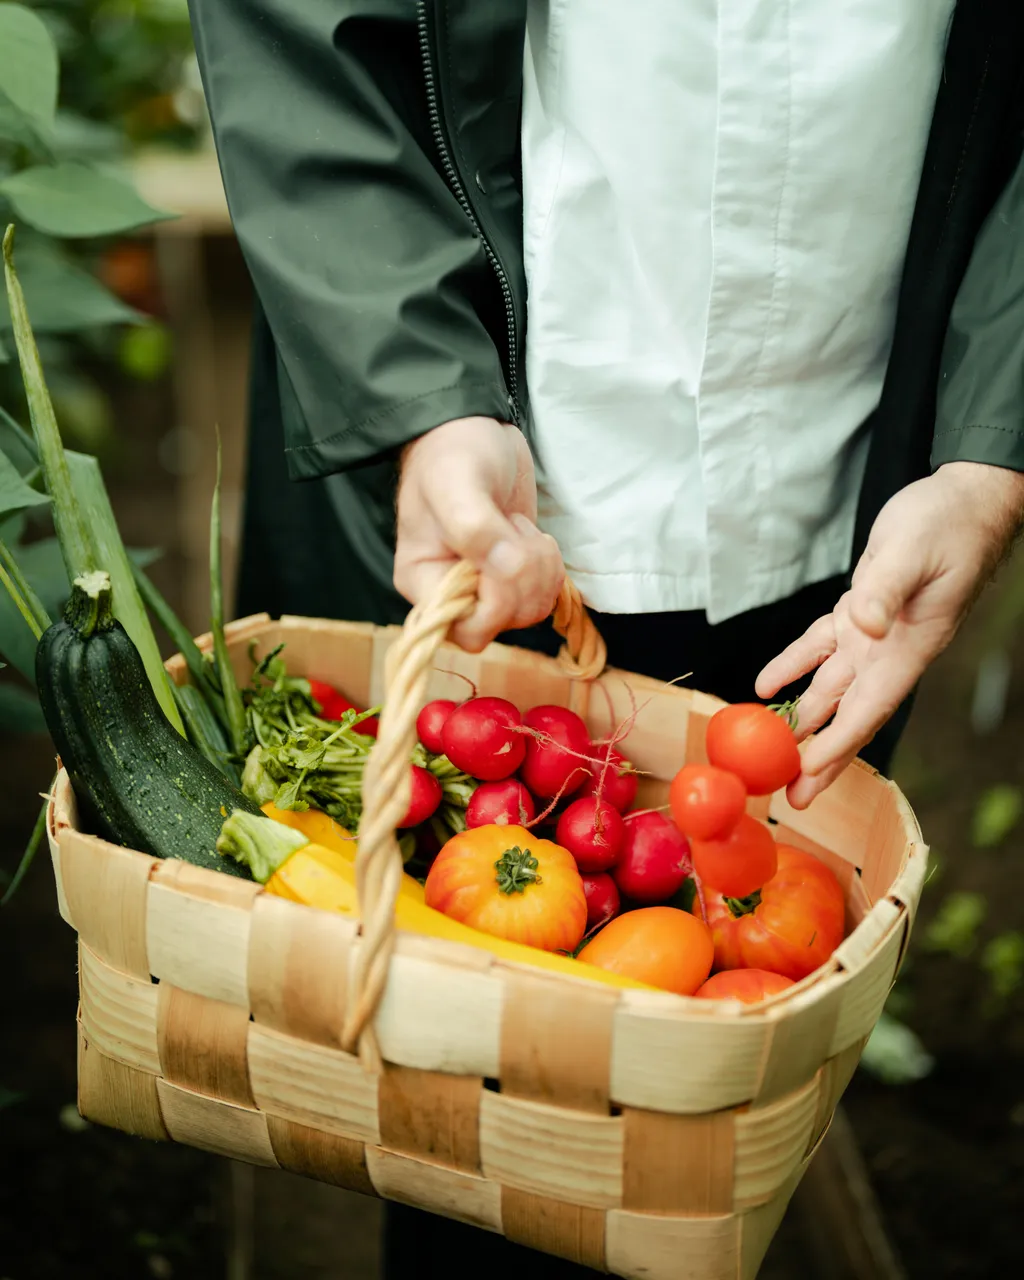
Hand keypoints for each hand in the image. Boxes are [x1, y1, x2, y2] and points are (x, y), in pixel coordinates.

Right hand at [394, 417, 563, 651]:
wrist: (472, 430)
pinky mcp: (514, 576)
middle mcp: (453, 592)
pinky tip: (532, 535)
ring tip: (519, 527)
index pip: (466, 628)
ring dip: (539, 570)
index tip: (500, 555)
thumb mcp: (456, 482)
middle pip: (502, 624)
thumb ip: (475, 527)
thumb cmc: (451, 452)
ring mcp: (486, 587)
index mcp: (424, 581)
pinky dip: (550, 568)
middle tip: (513, 530)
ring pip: (528, 611)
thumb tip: (506, 568)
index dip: (496, 602)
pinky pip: (544, 595)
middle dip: (523, 580)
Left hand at [756, 462, 1023, 807]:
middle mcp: (891, 650)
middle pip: (849, 715)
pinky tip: (768, 685)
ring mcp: (876, 634)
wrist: (964, 499)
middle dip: (821, 757)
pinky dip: (794, 665)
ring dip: (804, 721)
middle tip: (794, 797)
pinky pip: (821, 647)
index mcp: (909, 648)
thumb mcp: (911, 554)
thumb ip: (885, 591)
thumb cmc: (947, 524)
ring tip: (775, 755)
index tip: (808, 778)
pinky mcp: (861, 612)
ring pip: (832, 688)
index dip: (838, 747)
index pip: (868, 710)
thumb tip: (863, 627)